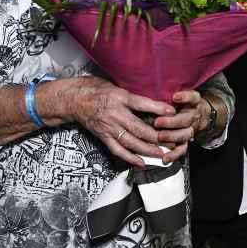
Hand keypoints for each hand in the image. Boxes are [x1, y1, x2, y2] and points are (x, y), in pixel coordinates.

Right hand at [60, 76, 176, 167]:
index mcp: (118, 98)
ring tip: (162, 154)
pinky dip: (130, 158)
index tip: (172, 112)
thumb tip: (151, 96)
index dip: (157, 108)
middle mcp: (115, 114)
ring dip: (148, 150)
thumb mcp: (114, 85)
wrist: (74, 100)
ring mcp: (109, 127)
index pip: (141, 104)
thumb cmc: (95, 89)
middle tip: (172, 141)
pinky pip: (118, 150)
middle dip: (157, 136)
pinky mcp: (103, 137)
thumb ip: (131, 93)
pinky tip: (141, 162)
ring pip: (131, 142)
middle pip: (139, 128)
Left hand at [154, 90, 213, 161]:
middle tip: (157, 122)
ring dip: (172, 137)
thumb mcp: (181, 93)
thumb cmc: (183, 102)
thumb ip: (169, 92)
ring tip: (159, 137)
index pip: (192, 97)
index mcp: (193, 102)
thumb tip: (150, 84)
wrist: (201, 114)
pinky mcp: (187, 141)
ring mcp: (191, 129)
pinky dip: (174, 155)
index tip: (175, 97)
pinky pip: (183, 149)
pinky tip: (165, 158)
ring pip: (185, 134)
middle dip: (171, 122)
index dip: (185, 97)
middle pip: (185, 119)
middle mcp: (194, 115)